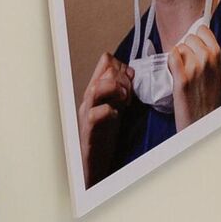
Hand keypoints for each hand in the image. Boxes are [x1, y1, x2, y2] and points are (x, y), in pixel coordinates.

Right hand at [77, 53, 132, 186]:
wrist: (95, 160)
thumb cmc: (106, 131)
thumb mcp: (116, 104)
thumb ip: (122, 87)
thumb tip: (132, 71)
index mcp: (97, 89)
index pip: (106, 61)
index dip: (123, 66)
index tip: (132, 80)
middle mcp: (90, 98)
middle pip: (105, 72)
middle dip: (123, 79)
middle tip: (129, 94)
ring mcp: (88, 113)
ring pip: (97, 88)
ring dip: (116, 90)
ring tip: (125, 101)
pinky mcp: (90, 129)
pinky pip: (95, 114)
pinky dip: (109, 112)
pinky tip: (116, 116)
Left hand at [170, 23, 220, 129]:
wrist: (203, 120)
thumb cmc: (210, 99)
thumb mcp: (218, 74)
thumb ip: (211, 57)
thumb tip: (200, 42)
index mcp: (218, 56)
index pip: (203, 30)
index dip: (196, 37)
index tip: (194, 45)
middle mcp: (207, 59)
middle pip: (189, 38)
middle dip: (186, 48)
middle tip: (186, 62)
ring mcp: (194, 68)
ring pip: (179, 48)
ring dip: (178, 57)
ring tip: (181, 70)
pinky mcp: (181, 78)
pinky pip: (171, 57)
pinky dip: (170, 62)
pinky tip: (174, 71)